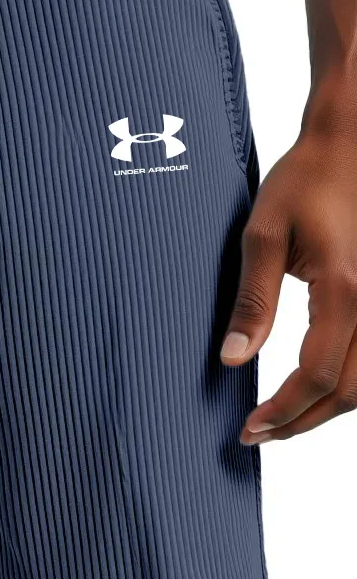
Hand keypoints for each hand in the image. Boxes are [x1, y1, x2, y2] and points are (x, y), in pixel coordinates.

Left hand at [221, 130, 356, 443]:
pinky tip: (315, 390)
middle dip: (303, 422)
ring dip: (328, 409)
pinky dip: (347, 384)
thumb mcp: (262, 234)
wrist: (350, 144)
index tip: (248, 428)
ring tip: (282, 420)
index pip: (317, 376)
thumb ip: (252, 301)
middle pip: (350, 392)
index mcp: (346, 291)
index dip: (283, 411)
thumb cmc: (304, 181)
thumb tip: (232, 358)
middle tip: (257, 434)